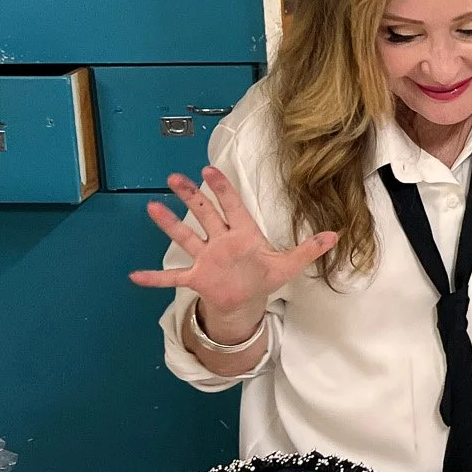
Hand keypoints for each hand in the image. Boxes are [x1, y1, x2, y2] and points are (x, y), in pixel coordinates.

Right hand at [128, 168, 336, 336]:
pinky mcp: (197, 278)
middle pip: (203, 214)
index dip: (223, 189)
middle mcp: (221, 240)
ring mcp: (206, 258)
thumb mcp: (289, 265)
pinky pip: (172, 278)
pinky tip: (135, 276)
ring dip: (169, 224)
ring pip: (186, 237)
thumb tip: (336, 235)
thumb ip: (309, 250)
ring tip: (152, 208)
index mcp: (243, 233)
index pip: (232, 206)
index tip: (211, 170)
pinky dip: (155, 278)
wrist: (246, 301)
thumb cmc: (263, 277)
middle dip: (191, 196)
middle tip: (175, 178)